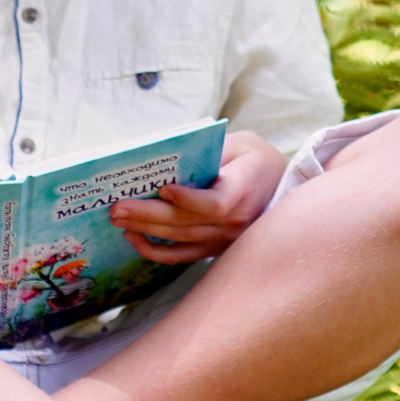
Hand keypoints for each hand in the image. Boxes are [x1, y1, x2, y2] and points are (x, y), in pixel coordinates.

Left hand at [107, 131, 283, 262]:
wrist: (282, 190)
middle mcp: (235, 222)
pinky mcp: (213, 249)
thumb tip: (166, 160)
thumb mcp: (240, 144)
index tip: (163, 188)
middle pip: (186, 223)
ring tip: (117, 218)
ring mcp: (223, 240)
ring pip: (179, 240)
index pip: (215, 204)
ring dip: (144, 230)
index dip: (188, 199)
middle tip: (117, 207)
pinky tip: (133, 238)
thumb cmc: (254, 160)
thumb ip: (210, 152)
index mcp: (244, 190)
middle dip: (148, 215)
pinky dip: (154, 251)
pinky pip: (180, 257)